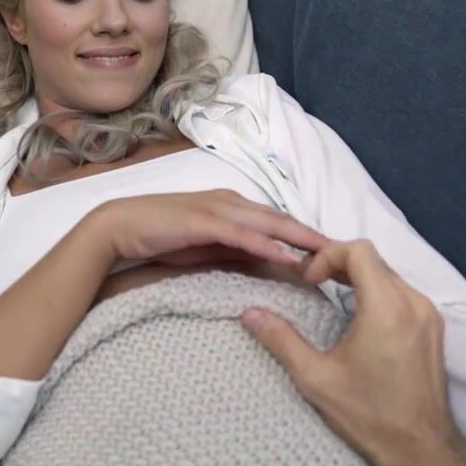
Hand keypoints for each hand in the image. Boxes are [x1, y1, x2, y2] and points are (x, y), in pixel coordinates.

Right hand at [91, 189, 332, 268]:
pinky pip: (243, 234)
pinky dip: (268, 244)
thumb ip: (236, 252)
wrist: (119, 227)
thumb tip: (268, 264)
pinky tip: (287, 256)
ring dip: (300, 238)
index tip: (334, 253)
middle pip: (283, 219)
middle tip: (346, 252)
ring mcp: (218, 208)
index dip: (307, 236)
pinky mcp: (204, 220)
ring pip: (270, 223)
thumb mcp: (207, 249)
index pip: (279, 221)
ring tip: (329, 254)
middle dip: (314, 235)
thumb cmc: (161, 238)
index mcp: (233, 207)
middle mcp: (231, 202)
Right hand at [240, 239, 465, 465]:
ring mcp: (429, 315)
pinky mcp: (434, 328)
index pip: (359, 250)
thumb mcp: (316, 378)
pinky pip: (404, 293)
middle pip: (374, 259)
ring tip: (332, 298)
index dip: (327, 255)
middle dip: (339, 264)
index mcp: (387, 308)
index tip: (308, 281)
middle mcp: (414, 303)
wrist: (420, 448)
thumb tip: (250, 314)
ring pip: (389, 274)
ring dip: (359, 278)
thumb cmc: (368, 414)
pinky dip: (378, 292)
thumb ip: (281, 340)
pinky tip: (359, 317)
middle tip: (312, 284)